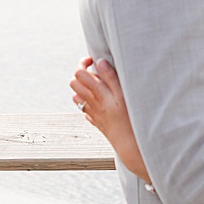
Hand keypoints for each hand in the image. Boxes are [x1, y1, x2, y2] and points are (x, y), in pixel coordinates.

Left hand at [70, 56, 150, 184]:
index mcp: (97, 93)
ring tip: (98, 86)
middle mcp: (91, 102)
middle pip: (74, 83)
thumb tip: (99, 62)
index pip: (79, 73)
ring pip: (76, 96)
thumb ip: (110, 77)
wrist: (128, 143)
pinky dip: (88, 102)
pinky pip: (84, 109)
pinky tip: (100, 102)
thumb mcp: (123, 94)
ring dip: (84, 88)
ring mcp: (91, 112)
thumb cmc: (129, 117)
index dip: (84, 63)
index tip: (94, 61)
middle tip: (96, 73)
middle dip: (82, 74)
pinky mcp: (95, 121)